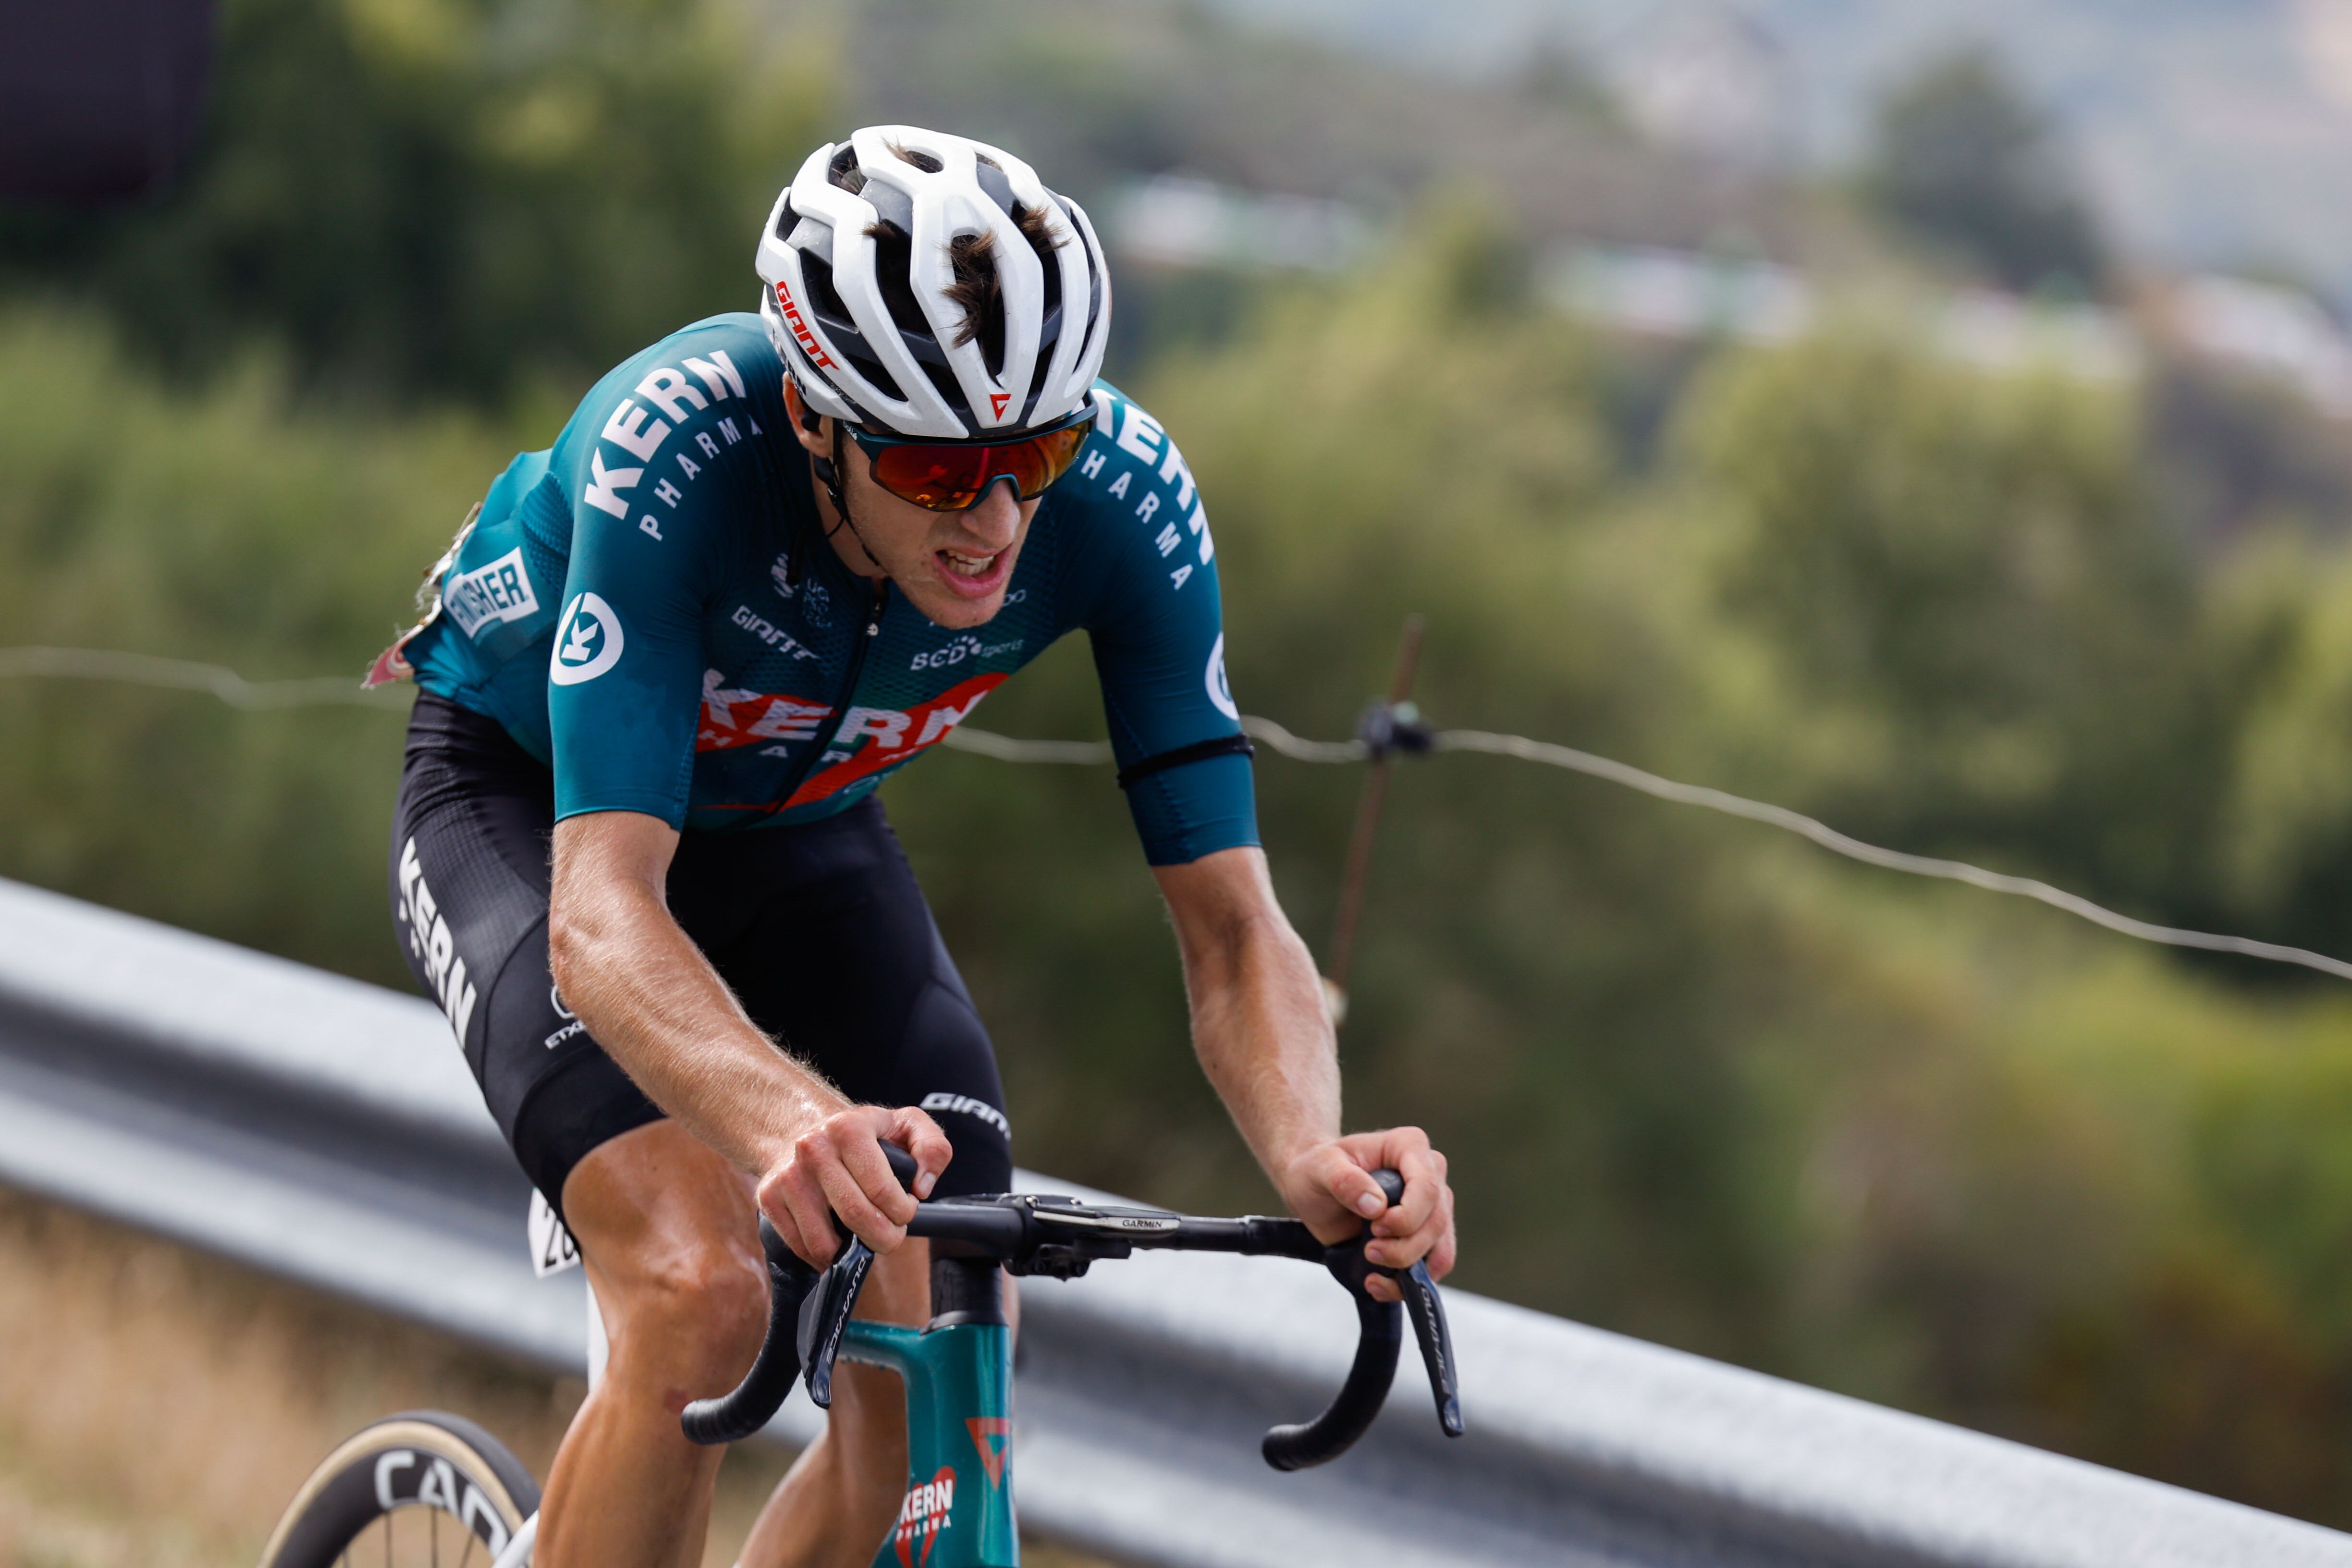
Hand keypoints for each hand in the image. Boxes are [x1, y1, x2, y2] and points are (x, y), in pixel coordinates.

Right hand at [755, 1104, 952, 1267]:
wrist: (803, 1127)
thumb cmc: (864, 1134)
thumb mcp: (907, 1124)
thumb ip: (933, 1148)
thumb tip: (922, 1188)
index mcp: (848, 1128)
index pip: (882, 1190)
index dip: (903, 1211)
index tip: (906, 1208)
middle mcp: (812, 1149)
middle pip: (856, 1217)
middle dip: (885, 1238)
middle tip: (892, 1234)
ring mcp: (787, 1176)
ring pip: (824, 1242)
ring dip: (852, 1252)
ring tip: (864, 1234)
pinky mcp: (769, 1198)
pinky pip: (801, 1247)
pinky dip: (825, 1255)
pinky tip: (838, 1237)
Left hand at [1279, 1127, 1455, 1303]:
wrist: (1315, 1190)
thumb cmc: (1318, 1170)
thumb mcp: (1319, 1167)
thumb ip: (1344, 1181)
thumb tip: (1376, 1206)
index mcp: (1410, 1146)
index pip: (1427, 1187)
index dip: (1406, 1216)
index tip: (1374, 1228)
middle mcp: (1431, 1173)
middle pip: (1435, 1222)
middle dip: (1403, 1248)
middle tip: (1368, 1250)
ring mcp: (1434, 1206)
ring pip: (1440, 1248)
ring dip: (1406, 1268)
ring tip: (1371, 1271)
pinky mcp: (1429, 1235)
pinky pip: (1435, 1266)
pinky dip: (1409, 1284)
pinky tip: (1377, 1283)